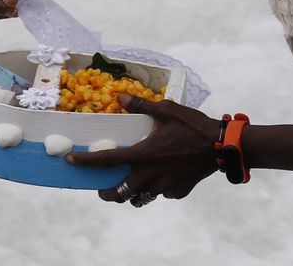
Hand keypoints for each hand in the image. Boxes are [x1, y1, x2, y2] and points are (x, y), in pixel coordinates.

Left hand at [67, 93, 222, 201]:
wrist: (222, 146)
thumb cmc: (192, 126)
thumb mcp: (166, 110)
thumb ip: (140, 105)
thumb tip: (118, 95)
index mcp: (143, 154)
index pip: (106, 161)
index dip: (85, 162)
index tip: (70, 161)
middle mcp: (149, 174)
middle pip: (119, 193)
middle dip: (107, 192)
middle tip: (103, 186)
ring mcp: (164, 186)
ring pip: (139, 198)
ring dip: (131, 192)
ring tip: (131, 183)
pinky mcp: (178, 192)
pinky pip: (161, 194)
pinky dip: (157, 188)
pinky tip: (162, 177)